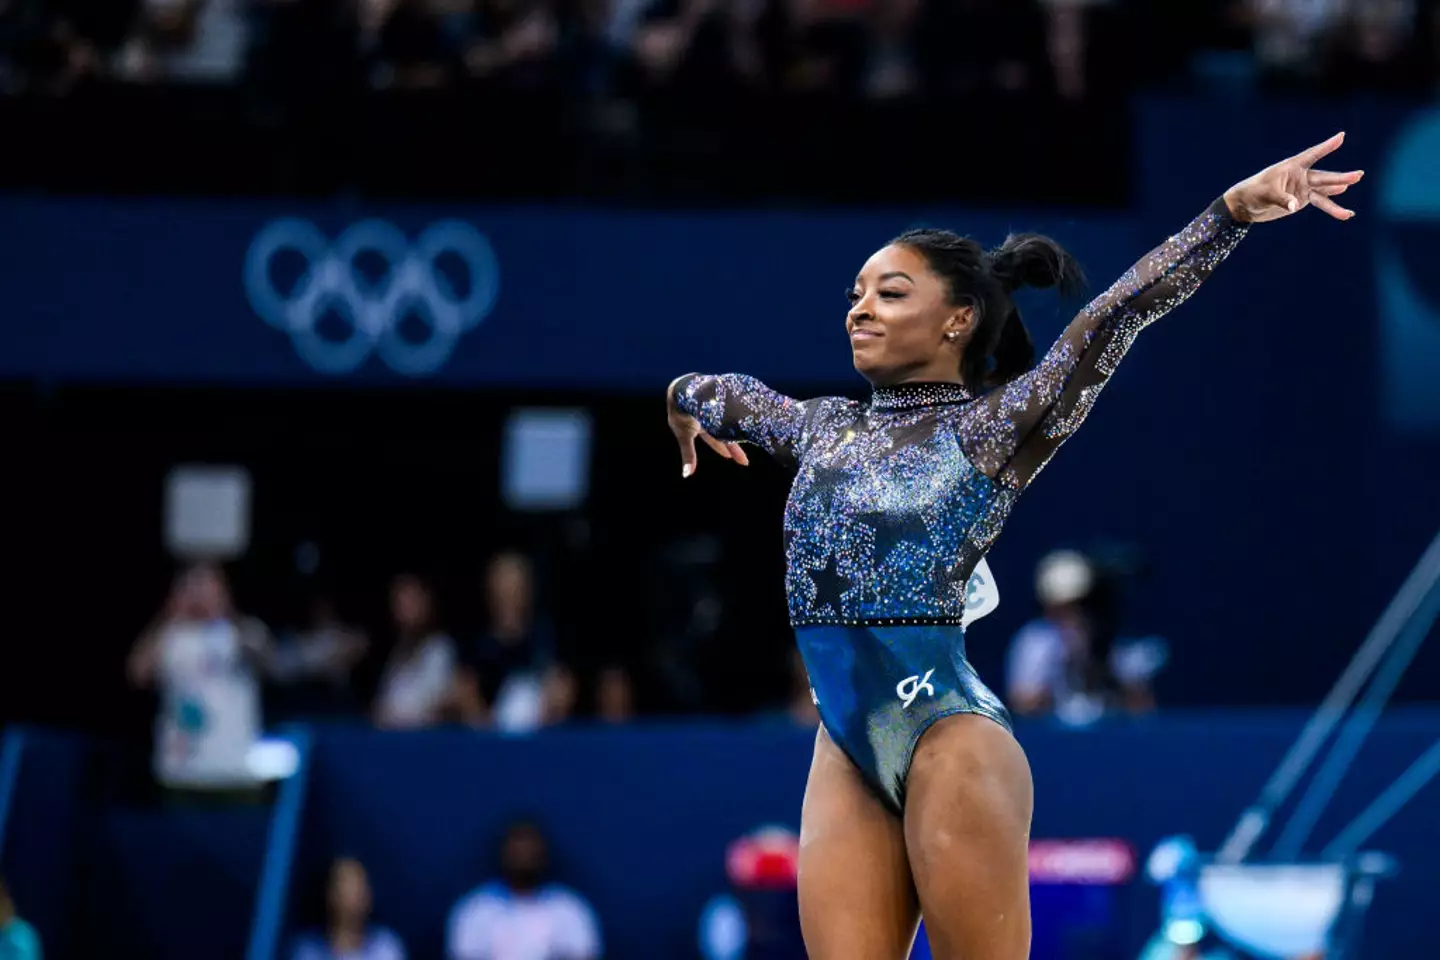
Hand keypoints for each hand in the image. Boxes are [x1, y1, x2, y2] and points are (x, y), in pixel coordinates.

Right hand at [667, 379, 749, 477]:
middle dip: (733, 446)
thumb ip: (688, 455)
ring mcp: (713, 404)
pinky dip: (736, 409)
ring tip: (751, 435)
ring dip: (736, 429)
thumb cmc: (681, 412)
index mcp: (702, 425)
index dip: (725, 449)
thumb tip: (686, 477)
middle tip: (745, 460)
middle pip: (724, 432)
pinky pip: (730, 403)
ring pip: (728, 419)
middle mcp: (709, 416)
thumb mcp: (685, 436)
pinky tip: (746, 413)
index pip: (715, 439)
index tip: (735, 460)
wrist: (682, 387)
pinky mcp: (718, 392)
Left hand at [1222, 132, 1363, 223]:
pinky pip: (1321, 203)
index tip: (1341, 136)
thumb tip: (1295, 206)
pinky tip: (1345, 212)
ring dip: (1339, 189)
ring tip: (1356, 185)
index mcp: (1292, 167)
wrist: (1246, 205)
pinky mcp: (1302, 200)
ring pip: (1325, 190)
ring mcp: (1302, 188)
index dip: (1326, 146)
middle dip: (1341, 177)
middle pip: (1323, 176)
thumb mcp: (1266, 194)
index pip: (1312, 155)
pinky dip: (1332, 208)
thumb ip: (1282, 199)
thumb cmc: (1253, 192)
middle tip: (1359, 175)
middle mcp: (1300, 176)